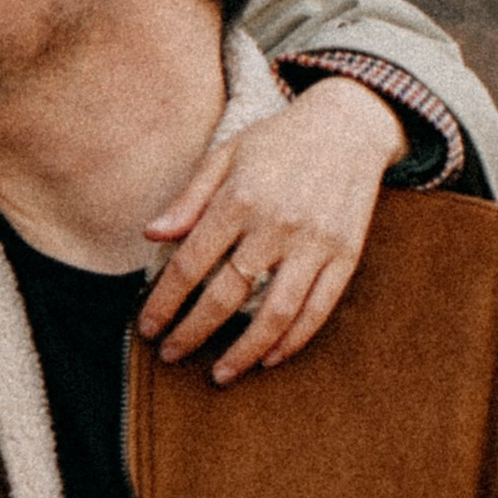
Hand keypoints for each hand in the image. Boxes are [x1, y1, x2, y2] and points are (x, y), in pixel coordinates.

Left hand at [140, 76, 404, 377]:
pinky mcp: (346, 256)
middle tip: (172, 356)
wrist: (349, 125)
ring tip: (220, 373)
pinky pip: (319, 310)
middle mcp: (277, 224)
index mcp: (239, 198)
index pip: (191, 264)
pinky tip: (271, 358)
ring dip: (244, 352)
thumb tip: (150, 234)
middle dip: (193, 333)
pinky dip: (294, 341)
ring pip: (276, 314)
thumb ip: (189, 197)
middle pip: (227, 296)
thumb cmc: (279, 140)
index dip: (165, 302)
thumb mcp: (226, 154)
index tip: (148, 328)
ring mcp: (315, 243)